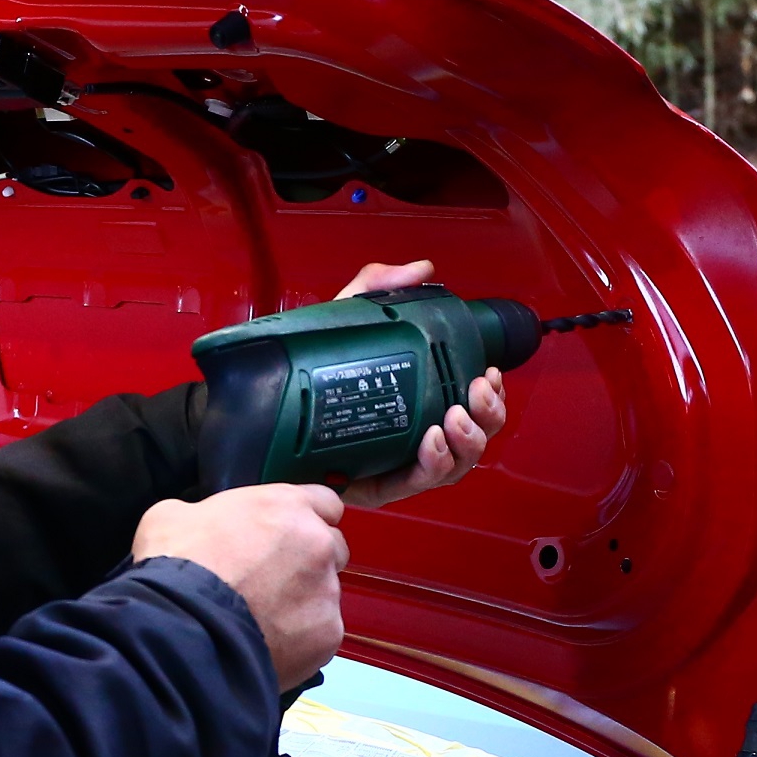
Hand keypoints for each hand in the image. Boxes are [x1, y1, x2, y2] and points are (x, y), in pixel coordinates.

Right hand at [132, 485, 345, 688]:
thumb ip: (207, 513)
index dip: (308, 519)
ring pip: (326, 595)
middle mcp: (317, 544)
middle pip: (333, 549)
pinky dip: (301, 640)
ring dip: (304, 603)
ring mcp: (326, 590)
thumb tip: (203, 526)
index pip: (325, 503)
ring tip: (263, 619)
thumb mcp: (174, 516)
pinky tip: (269, 643)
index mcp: (286, 506)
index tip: (292, 535)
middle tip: (273, 581)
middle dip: (310, 562)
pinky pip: (320, 634)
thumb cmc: (177, 568)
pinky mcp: (326, 634)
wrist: (183, 628)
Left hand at [330, 259, 508, 510]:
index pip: (473, 406)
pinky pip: (414, 484)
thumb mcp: (347, 322)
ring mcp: (400, 465)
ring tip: (453, 418)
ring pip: (455, 466)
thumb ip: (380, 288)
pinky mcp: (377, 485)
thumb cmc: (310, 372)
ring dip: (466, 442)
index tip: (490, 372)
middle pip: (474, 439)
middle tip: (476, 392)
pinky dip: (431, 465)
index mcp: (421, 404)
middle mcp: (418, 437)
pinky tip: (431, 443)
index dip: (492, 394)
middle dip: (487, 418)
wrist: (263, 413)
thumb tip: (421, 270)